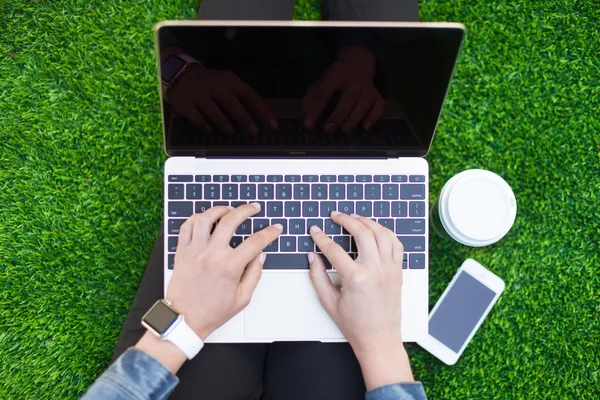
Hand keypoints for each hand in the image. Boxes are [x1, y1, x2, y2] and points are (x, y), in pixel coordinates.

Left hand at [166, 204, 282, 338]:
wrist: (184, 319)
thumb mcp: (242, 298)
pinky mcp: (182, 251)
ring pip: (206, 218)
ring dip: (220, 210)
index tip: (275, 228)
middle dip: (246, 210)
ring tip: (228, 209)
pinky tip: (206, 218)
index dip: (269, 233)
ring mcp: (195, 250)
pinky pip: (187, 226)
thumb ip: (254, 274)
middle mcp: (212, 254)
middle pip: (231, 220)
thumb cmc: (211, 311)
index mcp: (230, 266)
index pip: (256, 242)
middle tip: (254, 208)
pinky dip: (197, 218)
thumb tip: (260, 255)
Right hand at [169, 65, 277, 134]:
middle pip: (232, 103)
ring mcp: (199, 94)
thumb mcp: (227, 84)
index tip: (273, 126)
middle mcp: (215, 85)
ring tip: (232, 132)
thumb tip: (259, 118)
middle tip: (254, 132)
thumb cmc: (211, 84)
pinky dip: (204, 124)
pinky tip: (211, 130)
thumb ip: (241, 99)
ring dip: (224, 123)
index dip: (263, 111)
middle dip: (244, 118)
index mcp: (229, 80)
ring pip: (213, 111)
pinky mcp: (185, 103)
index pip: (250, 95)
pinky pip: (196, 117)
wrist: (180, 74)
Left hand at [302, 45, 384, 132]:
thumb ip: (312, 97)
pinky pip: (379, 105)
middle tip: (328, 129)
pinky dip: (373, 117)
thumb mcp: (321, 80)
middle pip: (348, 98)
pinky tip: (365, 127)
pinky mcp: (376, 94)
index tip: (308, 125)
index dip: (315, 109)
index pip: (324, 92)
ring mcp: (368, 86)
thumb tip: (304, 115)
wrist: (358, 60)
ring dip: (353, 119)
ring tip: (343, 130)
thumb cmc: (336, 75)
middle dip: (338, 116)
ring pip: (364, 103)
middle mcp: (354, 79)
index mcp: (336, 73)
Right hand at [308, 212, 413, 387]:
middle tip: (335, 216)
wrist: (379, 339)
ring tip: (355, 218)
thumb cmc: (354, 324)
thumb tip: (312, 256)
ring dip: (368, 222)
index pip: (334, 249)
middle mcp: (375, 270)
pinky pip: (396, 244)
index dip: (321, 238)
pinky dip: (386, 233)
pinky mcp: (398, 271)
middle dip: (346, 220)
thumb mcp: (328, 302)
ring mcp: (390, 269)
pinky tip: (376, 229)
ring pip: (382, 234)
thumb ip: (318, 276)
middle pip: (362, 233)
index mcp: (355, 278)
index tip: (314, 230)